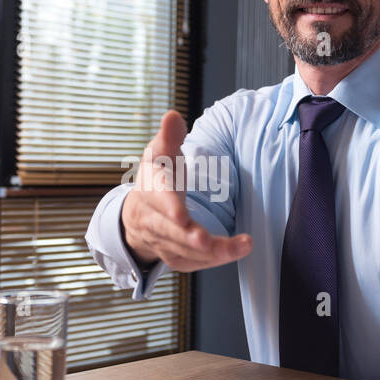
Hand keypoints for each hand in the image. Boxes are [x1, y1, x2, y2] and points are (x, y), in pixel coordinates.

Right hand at [120, 110, 251, 271]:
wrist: (136, 214)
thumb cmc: (156, 178)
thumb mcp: (159, 153)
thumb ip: (169, 136)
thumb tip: (173, 115)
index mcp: (150, 191)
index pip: (159, 199)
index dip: (169, 208)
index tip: (181, 215)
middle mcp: (152, 220)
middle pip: (172, 232)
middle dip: (191, 239)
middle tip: (208, 241)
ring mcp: (161, 242)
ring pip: (185, 252)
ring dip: (214, 252)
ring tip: (243, 245)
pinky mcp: (173, 257)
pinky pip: (191, 264)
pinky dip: (212, 261)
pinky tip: (234, 253)